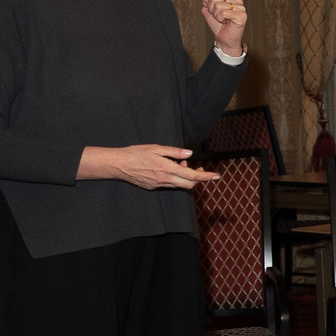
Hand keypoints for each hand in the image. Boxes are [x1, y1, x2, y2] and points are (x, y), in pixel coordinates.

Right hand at [80, 143, 218, 189]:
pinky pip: (170, 185)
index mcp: (167, 169)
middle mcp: (165, 180)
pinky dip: (175, 178)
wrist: (118, 165)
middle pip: (189, 184)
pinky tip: (170, 169)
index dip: (206, 177)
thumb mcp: (156, 148)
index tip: (217, 176)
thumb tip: (189, 154)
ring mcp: (159, 185)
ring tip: (181, 164)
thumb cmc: (136, 153)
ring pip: (180, 185)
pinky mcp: (153, 187)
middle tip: (199, 168)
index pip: (192, 176)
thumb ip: (174, 152)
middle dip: (198, 178)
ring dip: (185, 177)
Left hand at [200, 0, 246, 55]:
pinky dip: (221, 19)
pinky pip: (224, 13)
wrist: (223, 39)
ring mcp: (241, 7)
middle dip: (211, 9)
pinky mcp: (242, 16)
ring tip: (222, 20)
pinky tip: (226, 22)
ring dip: (216, 15)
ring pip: (218, 6)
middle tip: (217, 16)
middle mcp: (237, 0)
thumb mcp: (209, 8)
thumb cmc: (218, 24)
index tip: (210, 8)